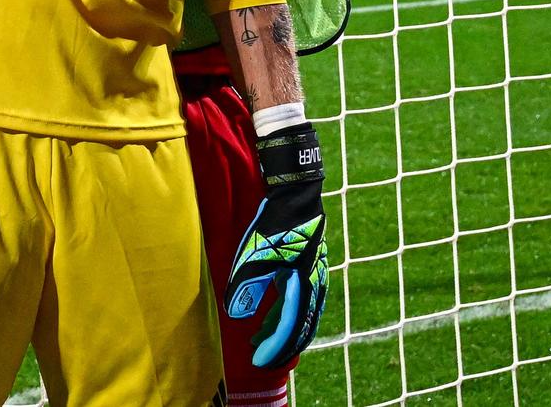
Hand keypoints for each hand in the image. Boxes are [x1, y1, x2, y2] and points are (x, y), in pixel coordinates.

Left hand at [225, 120, 328, 369]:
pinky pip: (297, 297)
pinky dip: (284, 310)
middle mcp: (313, 284)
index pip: (290, 327)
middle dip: (280, 343)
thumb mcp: (256, 254)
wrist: (296, 192)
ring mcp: (312, 274)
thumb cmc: (276, 222)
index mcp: (304, 285)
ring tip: (260, 338)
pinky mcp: (306, 265)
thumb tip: (237, 315)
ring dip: (280, 328)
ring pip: (299, 312)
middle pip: (299, 324)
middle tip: (260, 356)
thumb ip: (247, 285)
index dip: (274, 346)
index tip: (258, 360)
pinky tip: (269, 311)